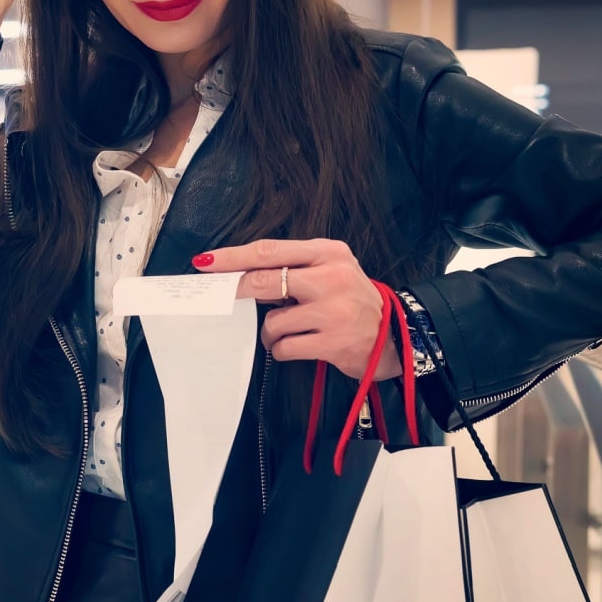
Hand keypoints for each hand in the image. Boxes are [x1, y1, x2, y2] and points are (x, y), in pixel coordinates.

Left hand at [194, 239, 400, 381]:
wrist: (394, 337)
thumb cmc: (352, 302)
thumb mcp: (333, 271)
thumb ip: (295, 268)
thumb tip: (241, 275)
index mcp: (329, 252)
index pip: (270, 251)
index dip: (234, 257)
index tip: (206, 263)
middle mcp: (333, 277)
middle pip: (265, 281)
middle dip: (236, 292)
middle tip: (222, 299)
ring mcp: (334, 311)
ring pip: (273, 322)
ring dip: (271, 333)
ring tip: (288, 332)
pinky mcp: (333, 342)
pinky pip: (285, 347)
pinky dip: (282, 349)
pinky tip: (297, 346)